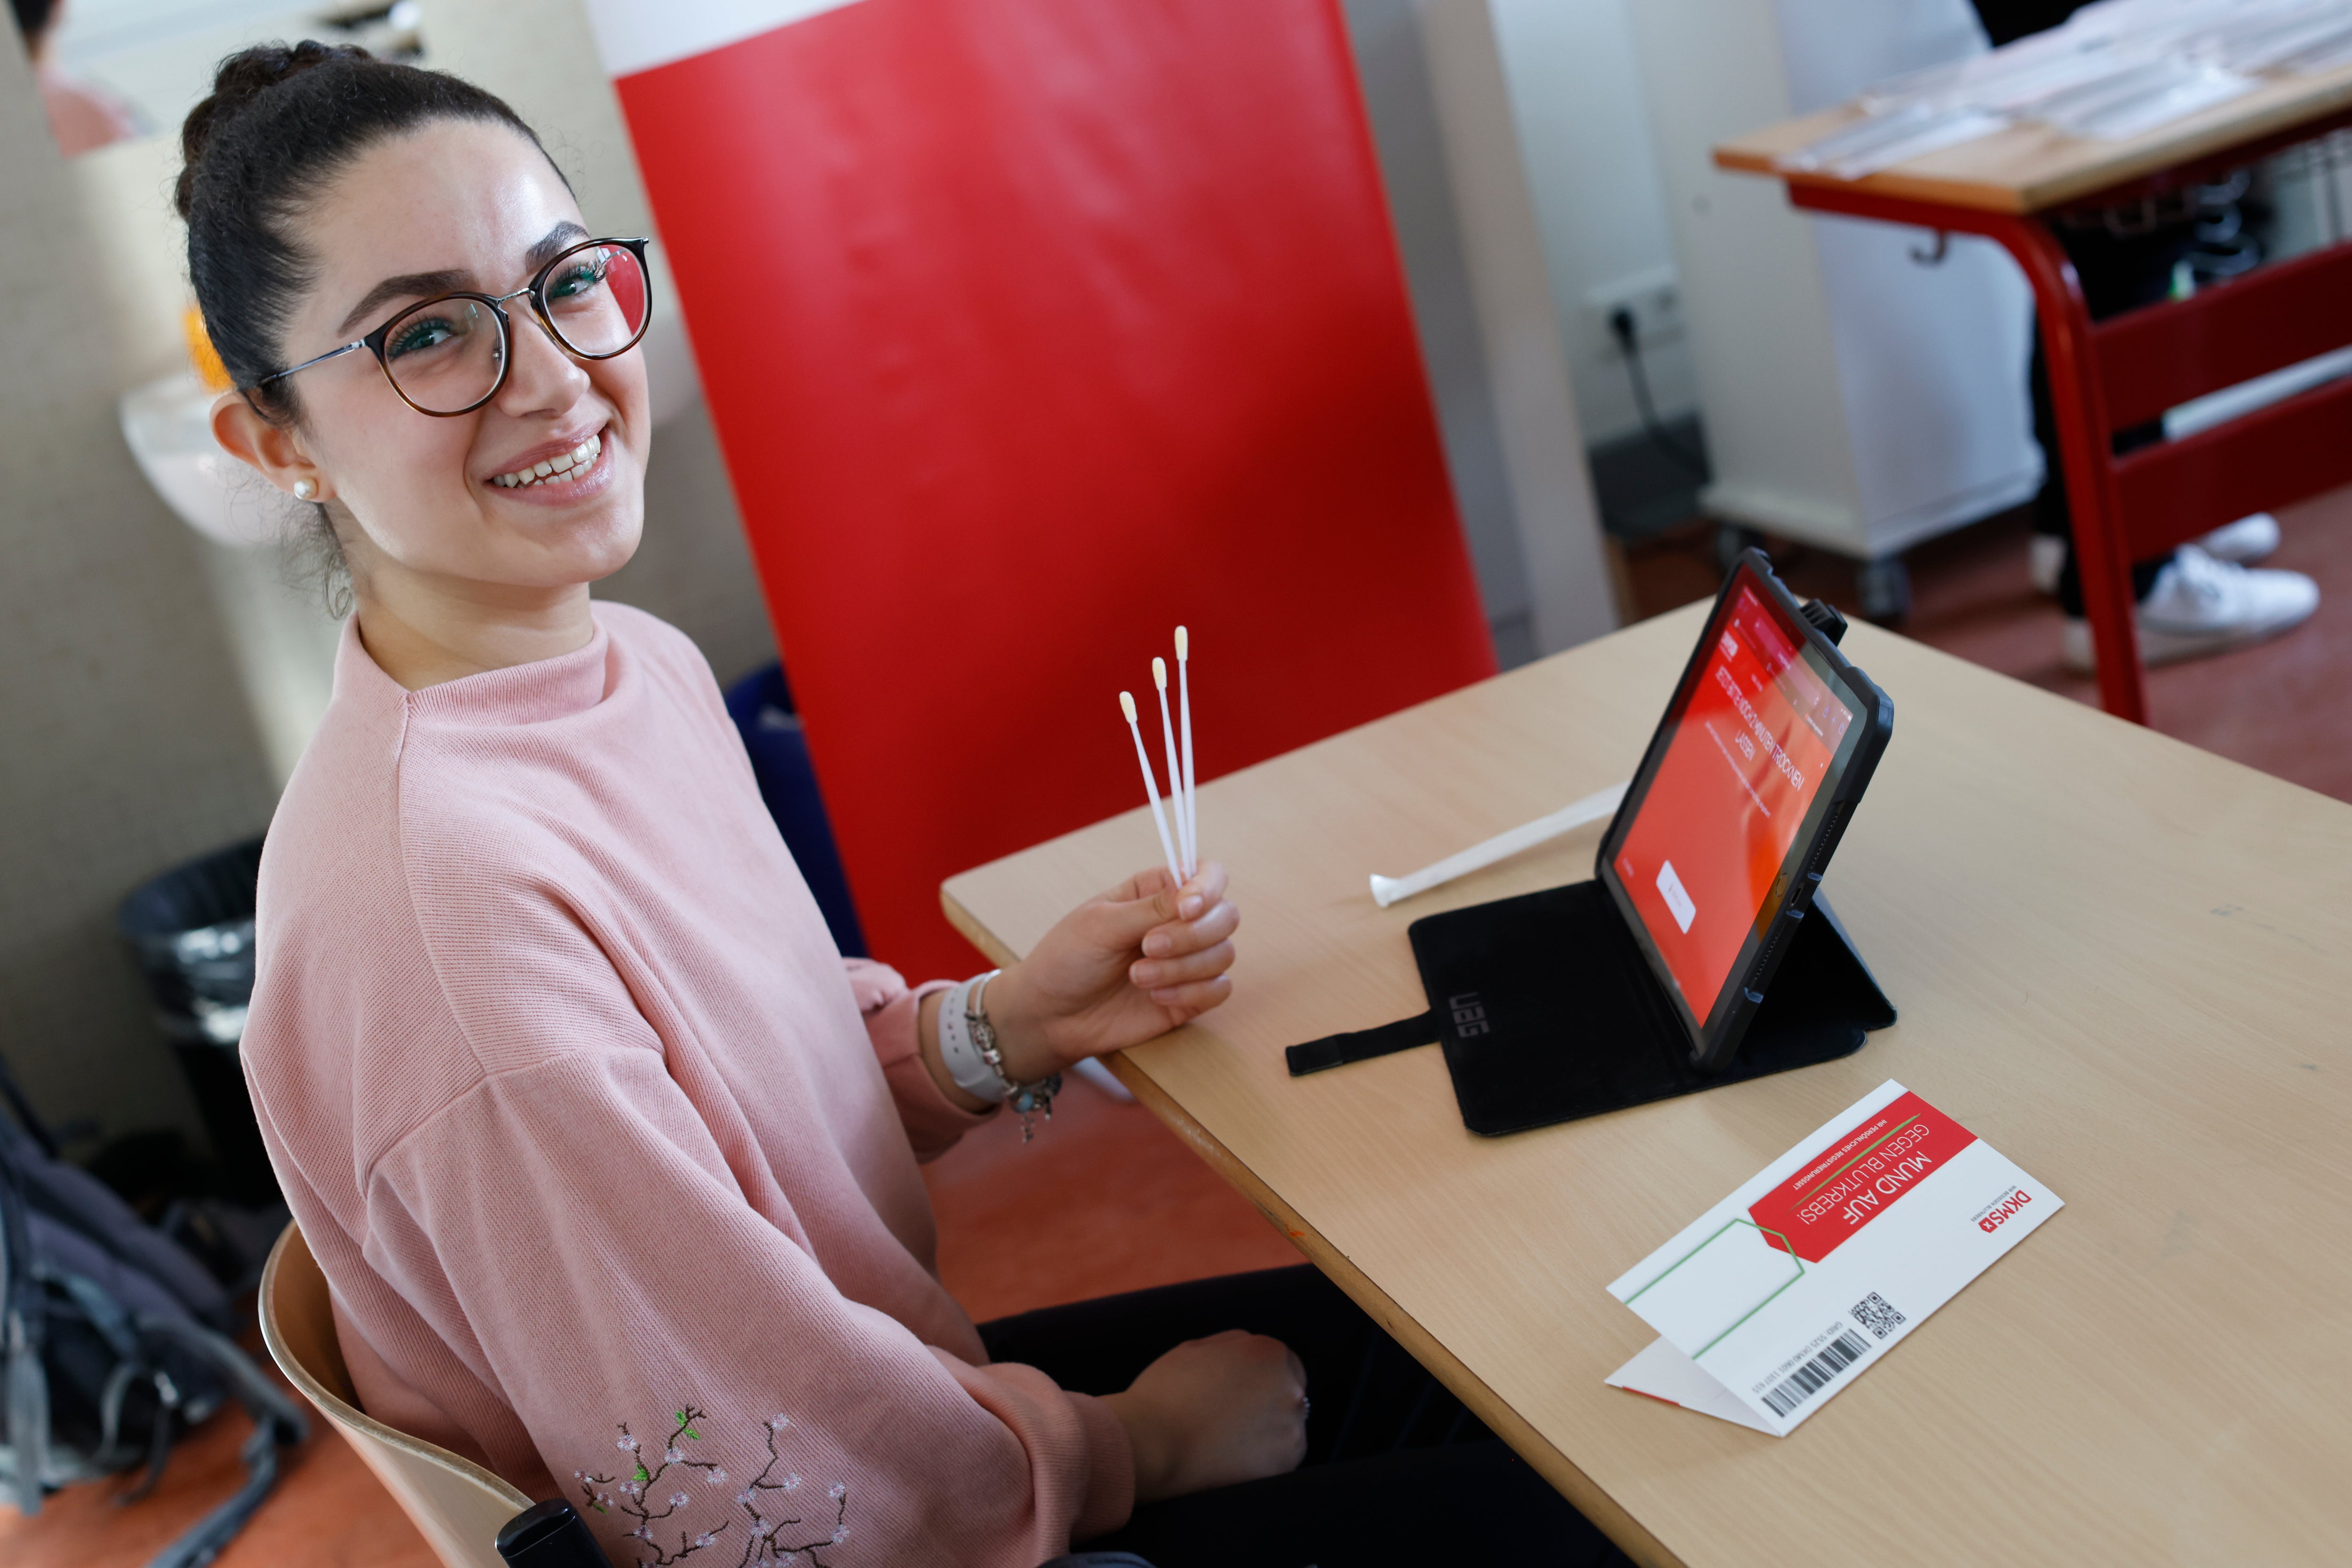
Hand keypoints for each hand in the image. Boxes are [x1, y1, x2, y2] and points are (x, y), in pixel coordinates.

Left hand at [981, 862, 1239, 1080]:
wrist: (1051, 1015)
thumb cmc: (1068, 959)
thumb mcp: (1101, 923)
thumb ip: (1151, 908)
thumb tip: (1193, 895)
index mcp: (1157, 892)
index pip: (1208, 875)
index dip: (1207, 888)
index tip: (1185, 909)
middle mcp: (1178, 922)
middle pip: (1225, 915)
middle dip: (1191, 935)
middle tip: (1147, 947)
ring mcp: (1187, 960)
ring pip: (1224, 954)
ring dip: (1182, 968)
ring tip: (1136, 977)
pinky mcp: (1190, 996)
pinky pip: (1219, 989)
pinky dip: (1191, 993)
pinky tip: (1155, 998)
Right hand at [1099, 1331, 1307, 1502]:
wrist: (1152, 1447)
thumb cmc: (1166, 1394)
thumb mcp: (1196, 1348)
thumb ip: (1233, 1345)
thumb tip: (1250, 1351)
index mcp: (1268, 1352)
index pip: (1281, 1360)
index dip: (1259, 1374)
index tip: (1240, 1390)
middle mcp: (1290, 1388)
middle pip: (1289, 1389)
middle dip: (1268, 1399)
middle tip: (1233, 1414)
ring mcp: (1292, 1428)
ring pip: (1288, 1423)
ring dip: (1268, 1427)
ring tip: (1230, 1437)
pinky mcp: (1286, 1463)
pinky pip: (1284, 1454)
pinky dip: (1266, 1455)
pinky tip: (1236, 1455)